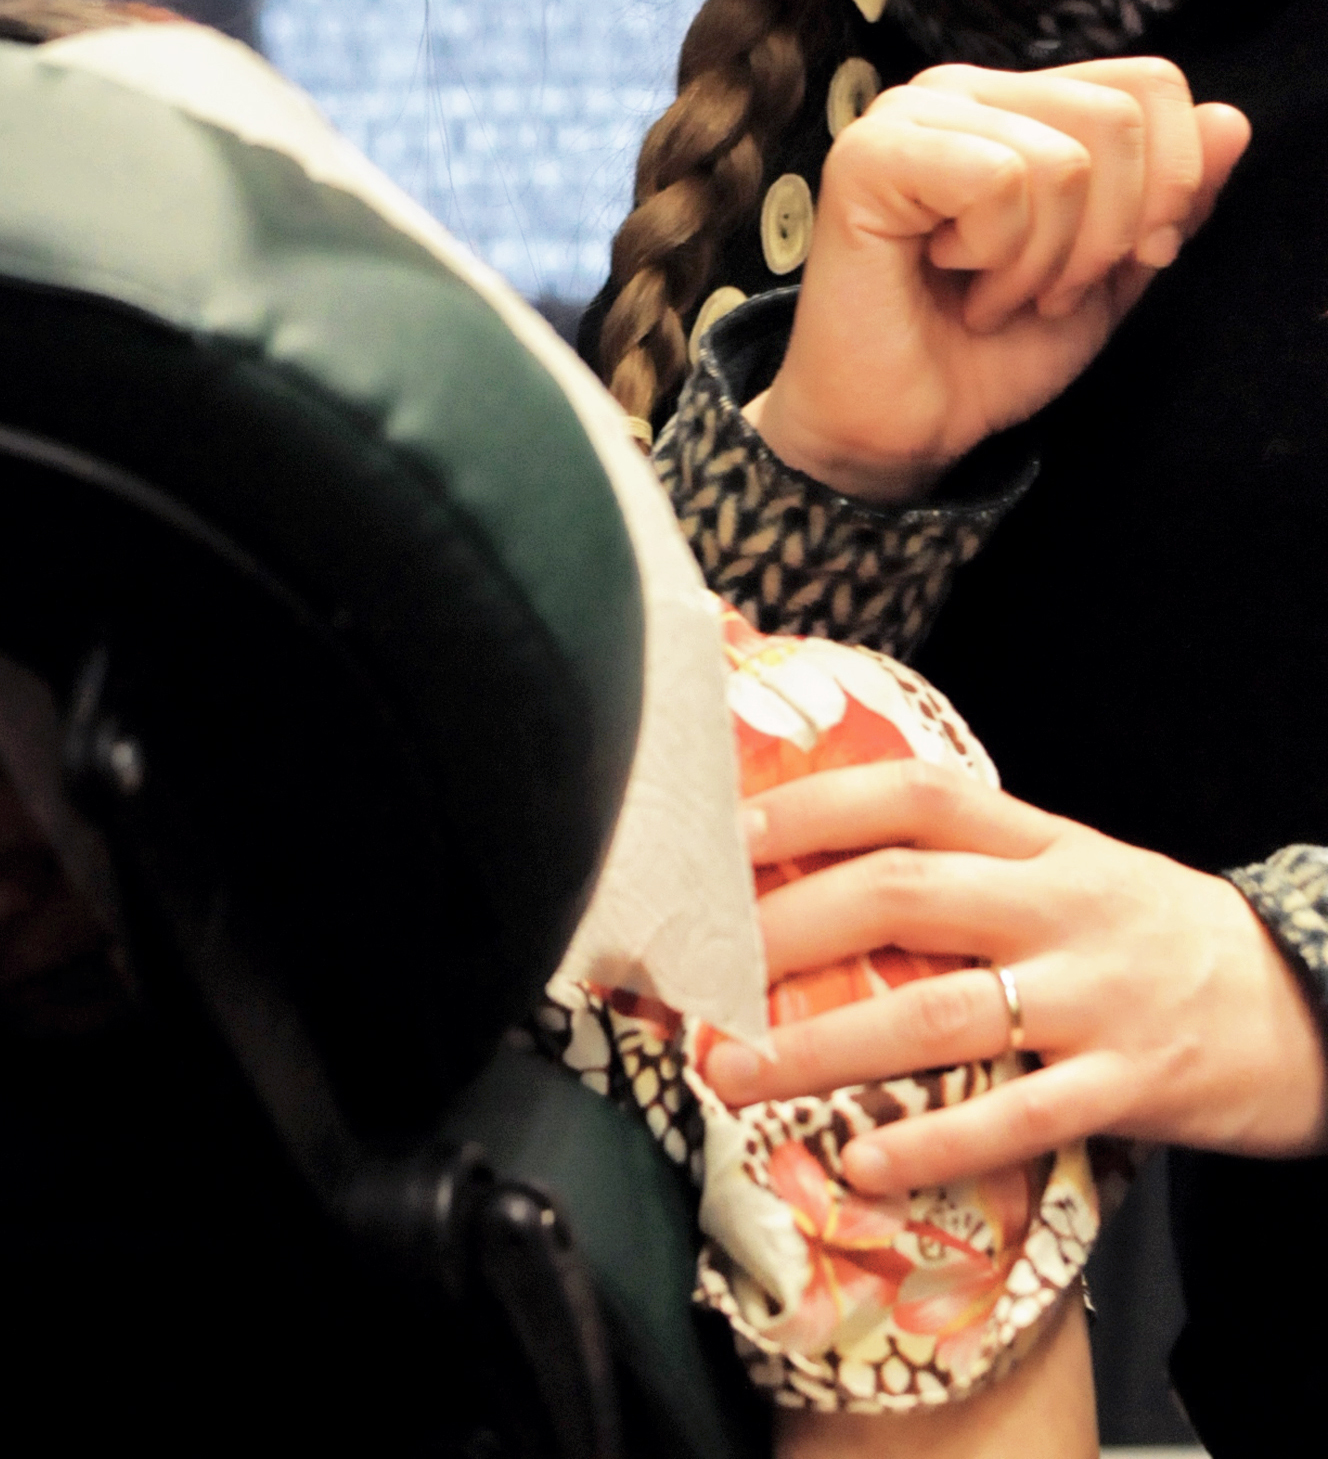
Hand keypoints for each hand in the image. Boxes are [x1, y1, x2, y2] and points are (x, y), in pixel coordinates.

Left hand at [704, 762, 1327, 1193]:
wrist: (1309, 999)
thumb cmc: (1160, 933)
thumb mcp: (1075, 867)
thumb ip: (973, 858)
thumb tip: (836, 856)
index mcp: (1043, 842)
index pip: (915, 796)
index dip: (816, 807)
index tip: (728, 834)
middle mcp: (1059, 908)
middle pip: (903, 894)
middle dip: (786, 930)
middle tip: (697, 968)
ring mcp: (1092, 997)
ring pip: (938, 1011)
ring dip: (823, 1046)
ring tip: (734, 1072)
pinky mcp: (1129, 1086)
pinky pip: (1014, 1118)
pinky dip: (931, 1144)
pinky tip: (860, 1165)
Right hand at [748, 60, 1250, 500]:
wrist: (904, 427)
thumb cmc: (990, 350)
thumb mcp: (1112, 274)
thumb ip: (1172, 202)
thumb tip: (1230, 122)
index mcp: (1020, 102)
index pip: (1149, 86)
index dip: (1171, 184)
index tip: (1126, 263)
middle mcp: (964, 90)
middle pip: (1116, 118)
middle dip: (1106, 237)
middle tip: (1043, 292)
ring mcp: (909, 114)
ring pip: (1061, 160)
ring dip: (1042, 261)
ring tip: (990, 293)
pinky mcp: (868, 156)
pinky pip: (998, 180)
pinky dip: (995, 255)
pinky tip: (951, 277)